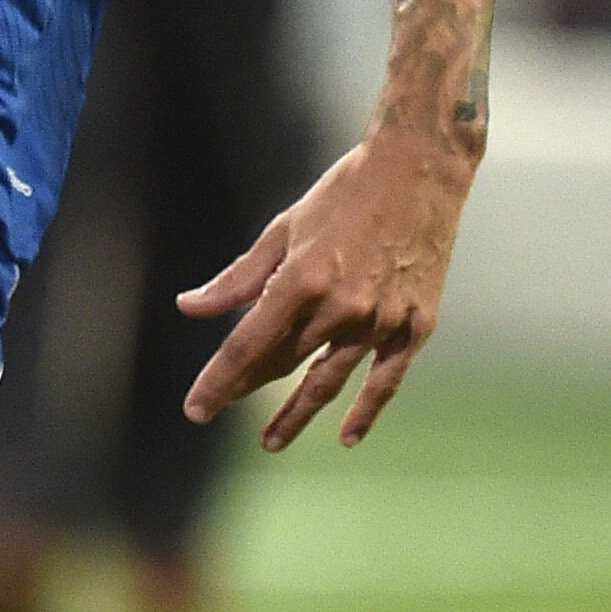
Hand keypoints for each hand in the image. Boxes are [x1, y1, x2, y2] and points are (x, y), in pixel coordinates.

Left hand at [179, 133, 469, 447]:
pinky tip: (346, 435)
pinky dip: (366, 411)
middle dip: (246, 389)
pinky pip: (386, 380)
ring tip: (271, 441)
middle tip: (219, 411)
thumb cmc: (345, 193)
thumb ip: (238, 277)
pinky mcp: (415, 326)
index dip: (218, 380)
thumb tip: (190, 308)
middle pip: (283, 363)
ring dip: (297, 414)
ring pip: (329, 380)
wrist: (420, 170)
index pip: (248, 345)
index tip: (197, 409)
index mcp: (302, 279)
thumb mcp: (283, 228)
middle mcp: (341, 308)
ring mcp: (381, 320)